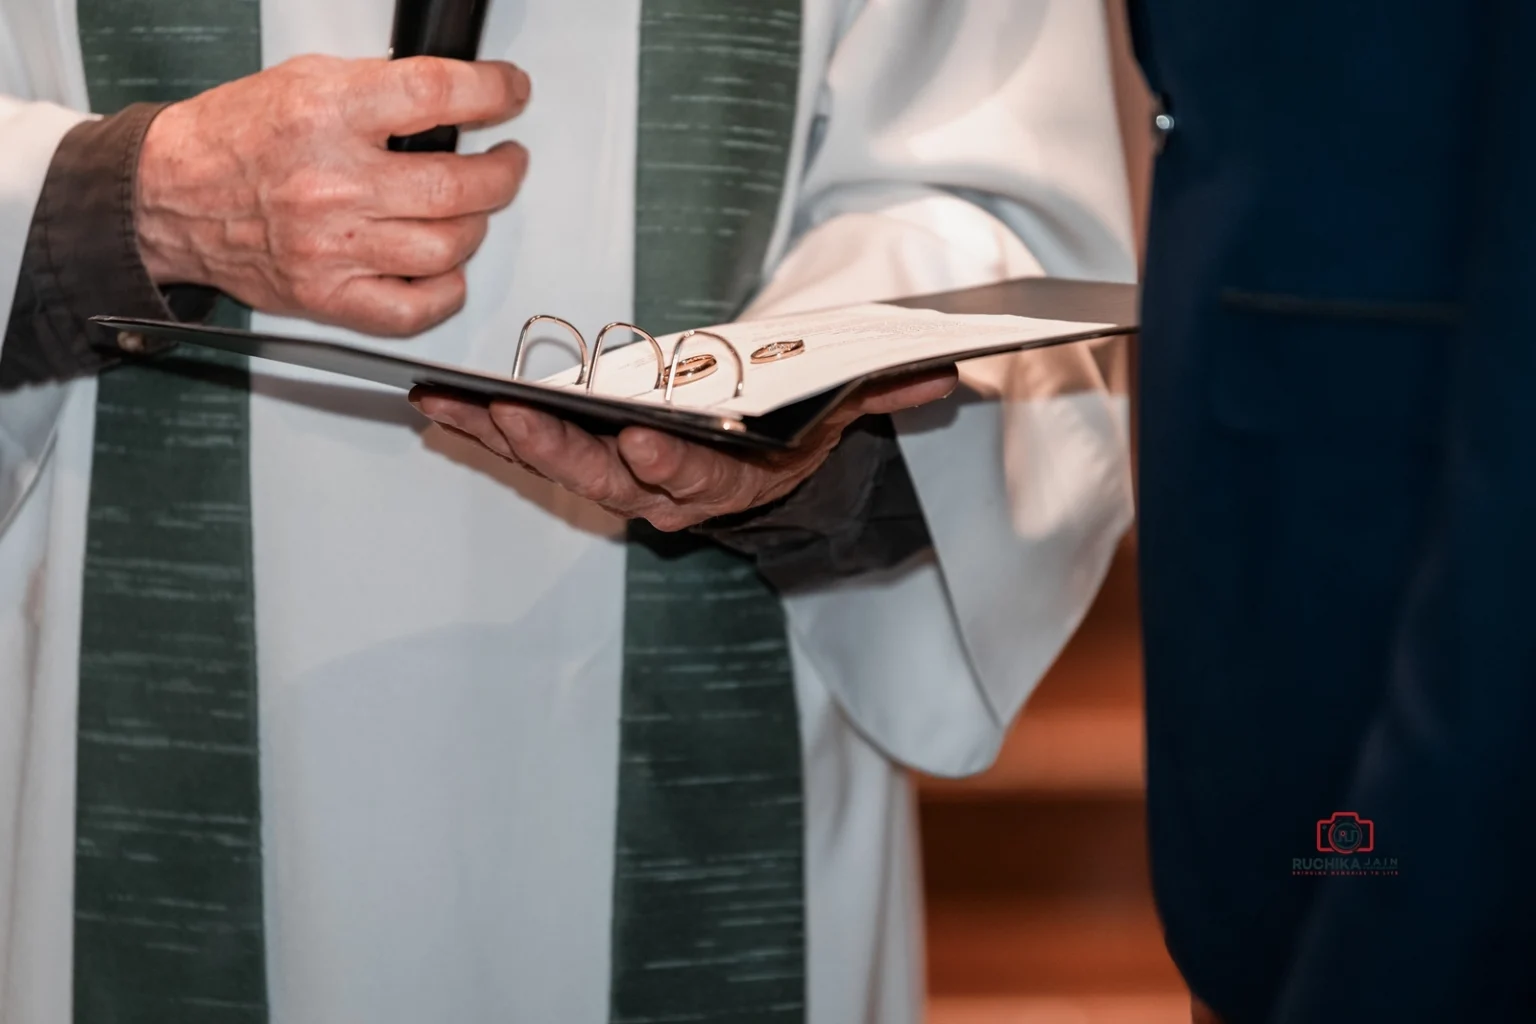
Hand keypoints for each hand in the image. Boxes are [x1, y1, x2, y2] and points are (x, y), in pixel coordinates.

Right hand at [135, 55, 531, 335]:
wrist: (169, 196)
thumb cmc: (234, 139)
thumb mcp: (305, 81)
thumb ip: (380, 91)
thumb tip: (454, 101)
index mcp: (327, 114)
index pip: (437, 96)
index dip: (493, 92)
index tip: (510, 94)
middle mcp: (333, 183)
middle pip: (459, 185)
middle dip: (502, 172)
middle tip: (506, 162)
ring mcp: (332, 247)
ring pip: (448, 246)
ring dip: (476, 227)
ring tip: (472, 210)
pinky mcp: (327, 295)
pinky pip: (414, 308)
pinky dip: (447, 291)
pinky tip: (446, 268)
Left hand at [409, 370, 956, 530]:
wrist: (752, 473)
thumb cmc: (787, 437)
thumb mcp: (840, 418)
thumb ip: (881, 395)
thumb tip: (948, 375)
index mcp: (728, 482)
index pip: (698, 480)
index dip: (670, 464)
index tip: (643, 440)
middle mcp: (666, 492)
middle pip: (608, 479)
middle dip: (559, 450)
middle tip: (512, 417)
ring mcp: (618, 481)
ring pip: (555, 466)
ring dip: (500, 439)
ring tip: (446, 404)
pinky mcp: (581, 461)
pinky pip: (528, 450)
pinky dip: (482, 431)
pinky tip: (437, 406)